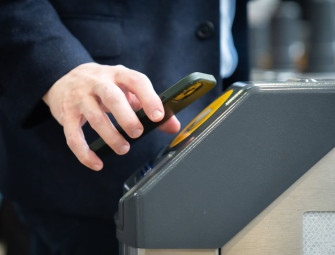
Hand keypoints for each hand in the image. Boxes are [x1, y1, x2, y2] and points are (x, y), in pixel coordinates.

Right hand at [42, 63, 179, 170]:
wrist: (65, 78)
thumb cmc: (104, 86)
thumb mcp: (126, 90)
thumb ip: (148, 106)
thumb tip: (173, 126)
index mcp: (118, 74)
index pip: (136, 81)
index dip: (148, 98)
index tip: (158, 117)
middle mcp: (97, 82)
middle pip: (111, 97)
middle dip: (126, 117)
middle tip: (137, 133)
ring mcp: (79, 97)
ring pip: (93, 117)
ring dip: (110, 136)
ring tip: (123, 149)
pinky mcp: (66, 114)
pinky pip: (72, 135)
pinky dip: (84, 153)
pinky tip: (97, 164)